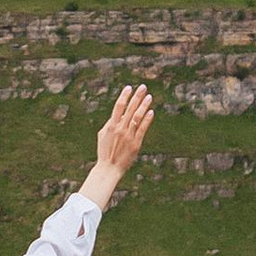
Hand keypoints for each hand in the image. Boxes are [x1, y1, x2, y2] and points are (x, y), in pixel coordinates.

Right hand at [83, 85, 151, 207]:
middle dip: (137, 97)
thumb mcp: (104, 135)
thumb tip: (119, 114)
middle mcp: (120, 129)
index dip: (124, 96)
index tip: (129, 87)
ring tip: (149, 97)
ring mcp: (128, 136)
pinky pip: (143, 129)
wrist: (109, 168)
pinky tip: (151, 112)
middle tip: (143, 87)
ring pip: (138, 117)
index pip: (118, 106)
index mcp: (111, 125)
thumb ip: (110, 123)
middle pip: (130, 109)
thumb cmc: (105, 151)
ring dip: (144, 106)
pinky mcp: (136, 143)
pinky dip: (147, 120)